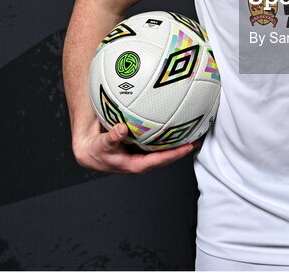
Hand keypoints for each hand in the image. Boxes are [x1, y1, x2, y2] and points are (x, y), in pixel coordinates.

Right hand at [74, 123, 201, 173]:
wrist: (89, 150)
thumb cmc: (97, 149)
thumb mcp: (102, 144)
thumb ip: (111, 137)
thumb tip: (121, 129)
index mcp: (135, 164)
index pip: (159, 161)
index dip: (173, 155)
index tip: (187, 147)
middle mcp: (142, 160)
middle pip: (166, 157)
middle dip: (182, 149)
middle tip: (199, 138)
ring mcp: (142, 154)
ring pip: (163, 150)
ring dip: (178, 143)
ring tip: (194, 131)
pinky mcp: (141, 147)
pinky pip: (157, 142)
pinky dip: (167, 136)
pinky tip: (176, 124)